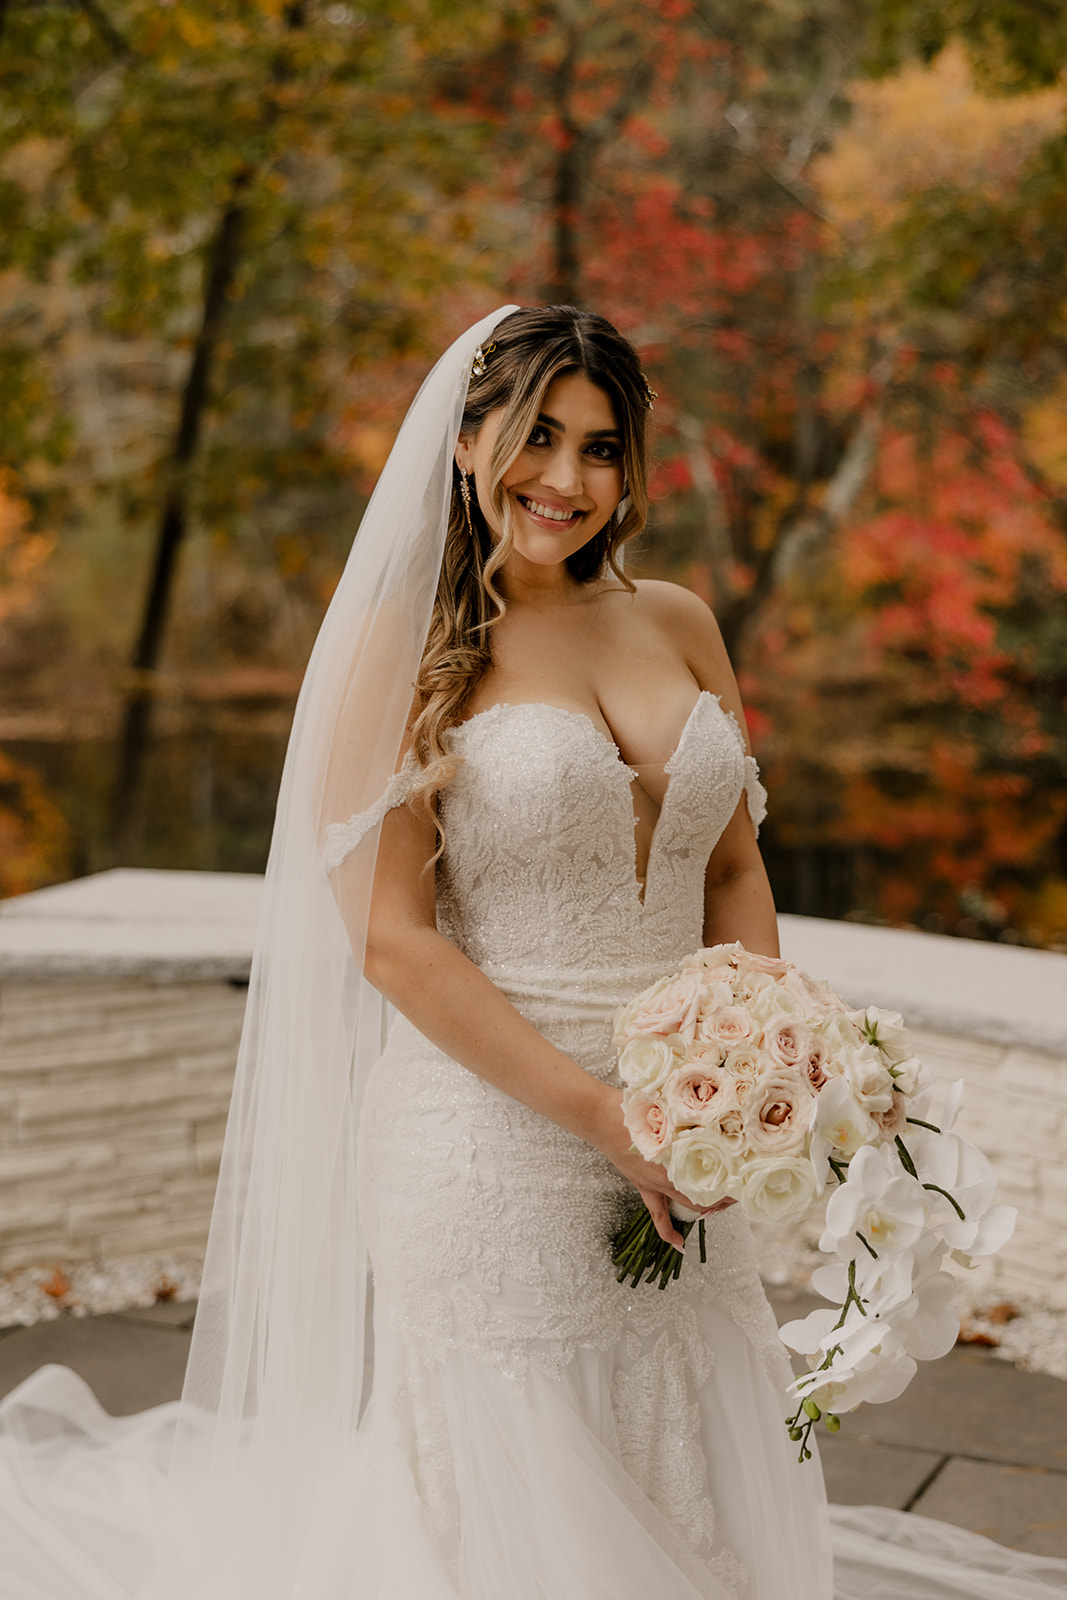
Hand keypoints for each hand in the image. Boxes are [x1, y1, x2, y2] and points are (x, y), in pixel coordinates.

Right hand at [588, 1086, 734, 1249]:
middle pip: (705, 1191)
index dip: (731, 1178)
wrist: (600, 1117)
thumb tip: (714, 1105)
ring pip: (688, 1203)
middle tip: (738, 1193)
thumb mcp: (667, 1104)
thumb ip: (688, 1110)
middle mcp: (669, 1172)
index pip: (712, 1172)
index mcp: (676, 1152)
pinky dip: (668, 1232)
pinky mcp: (643, 1186)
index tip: (745, 1176)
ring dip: (705, 1208)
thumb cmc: (633, 1106)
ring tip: (719, 1209)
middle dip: (724, 1196)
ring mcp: (655, 1183)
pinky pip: (657, 1214)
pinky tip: (680, 1246)